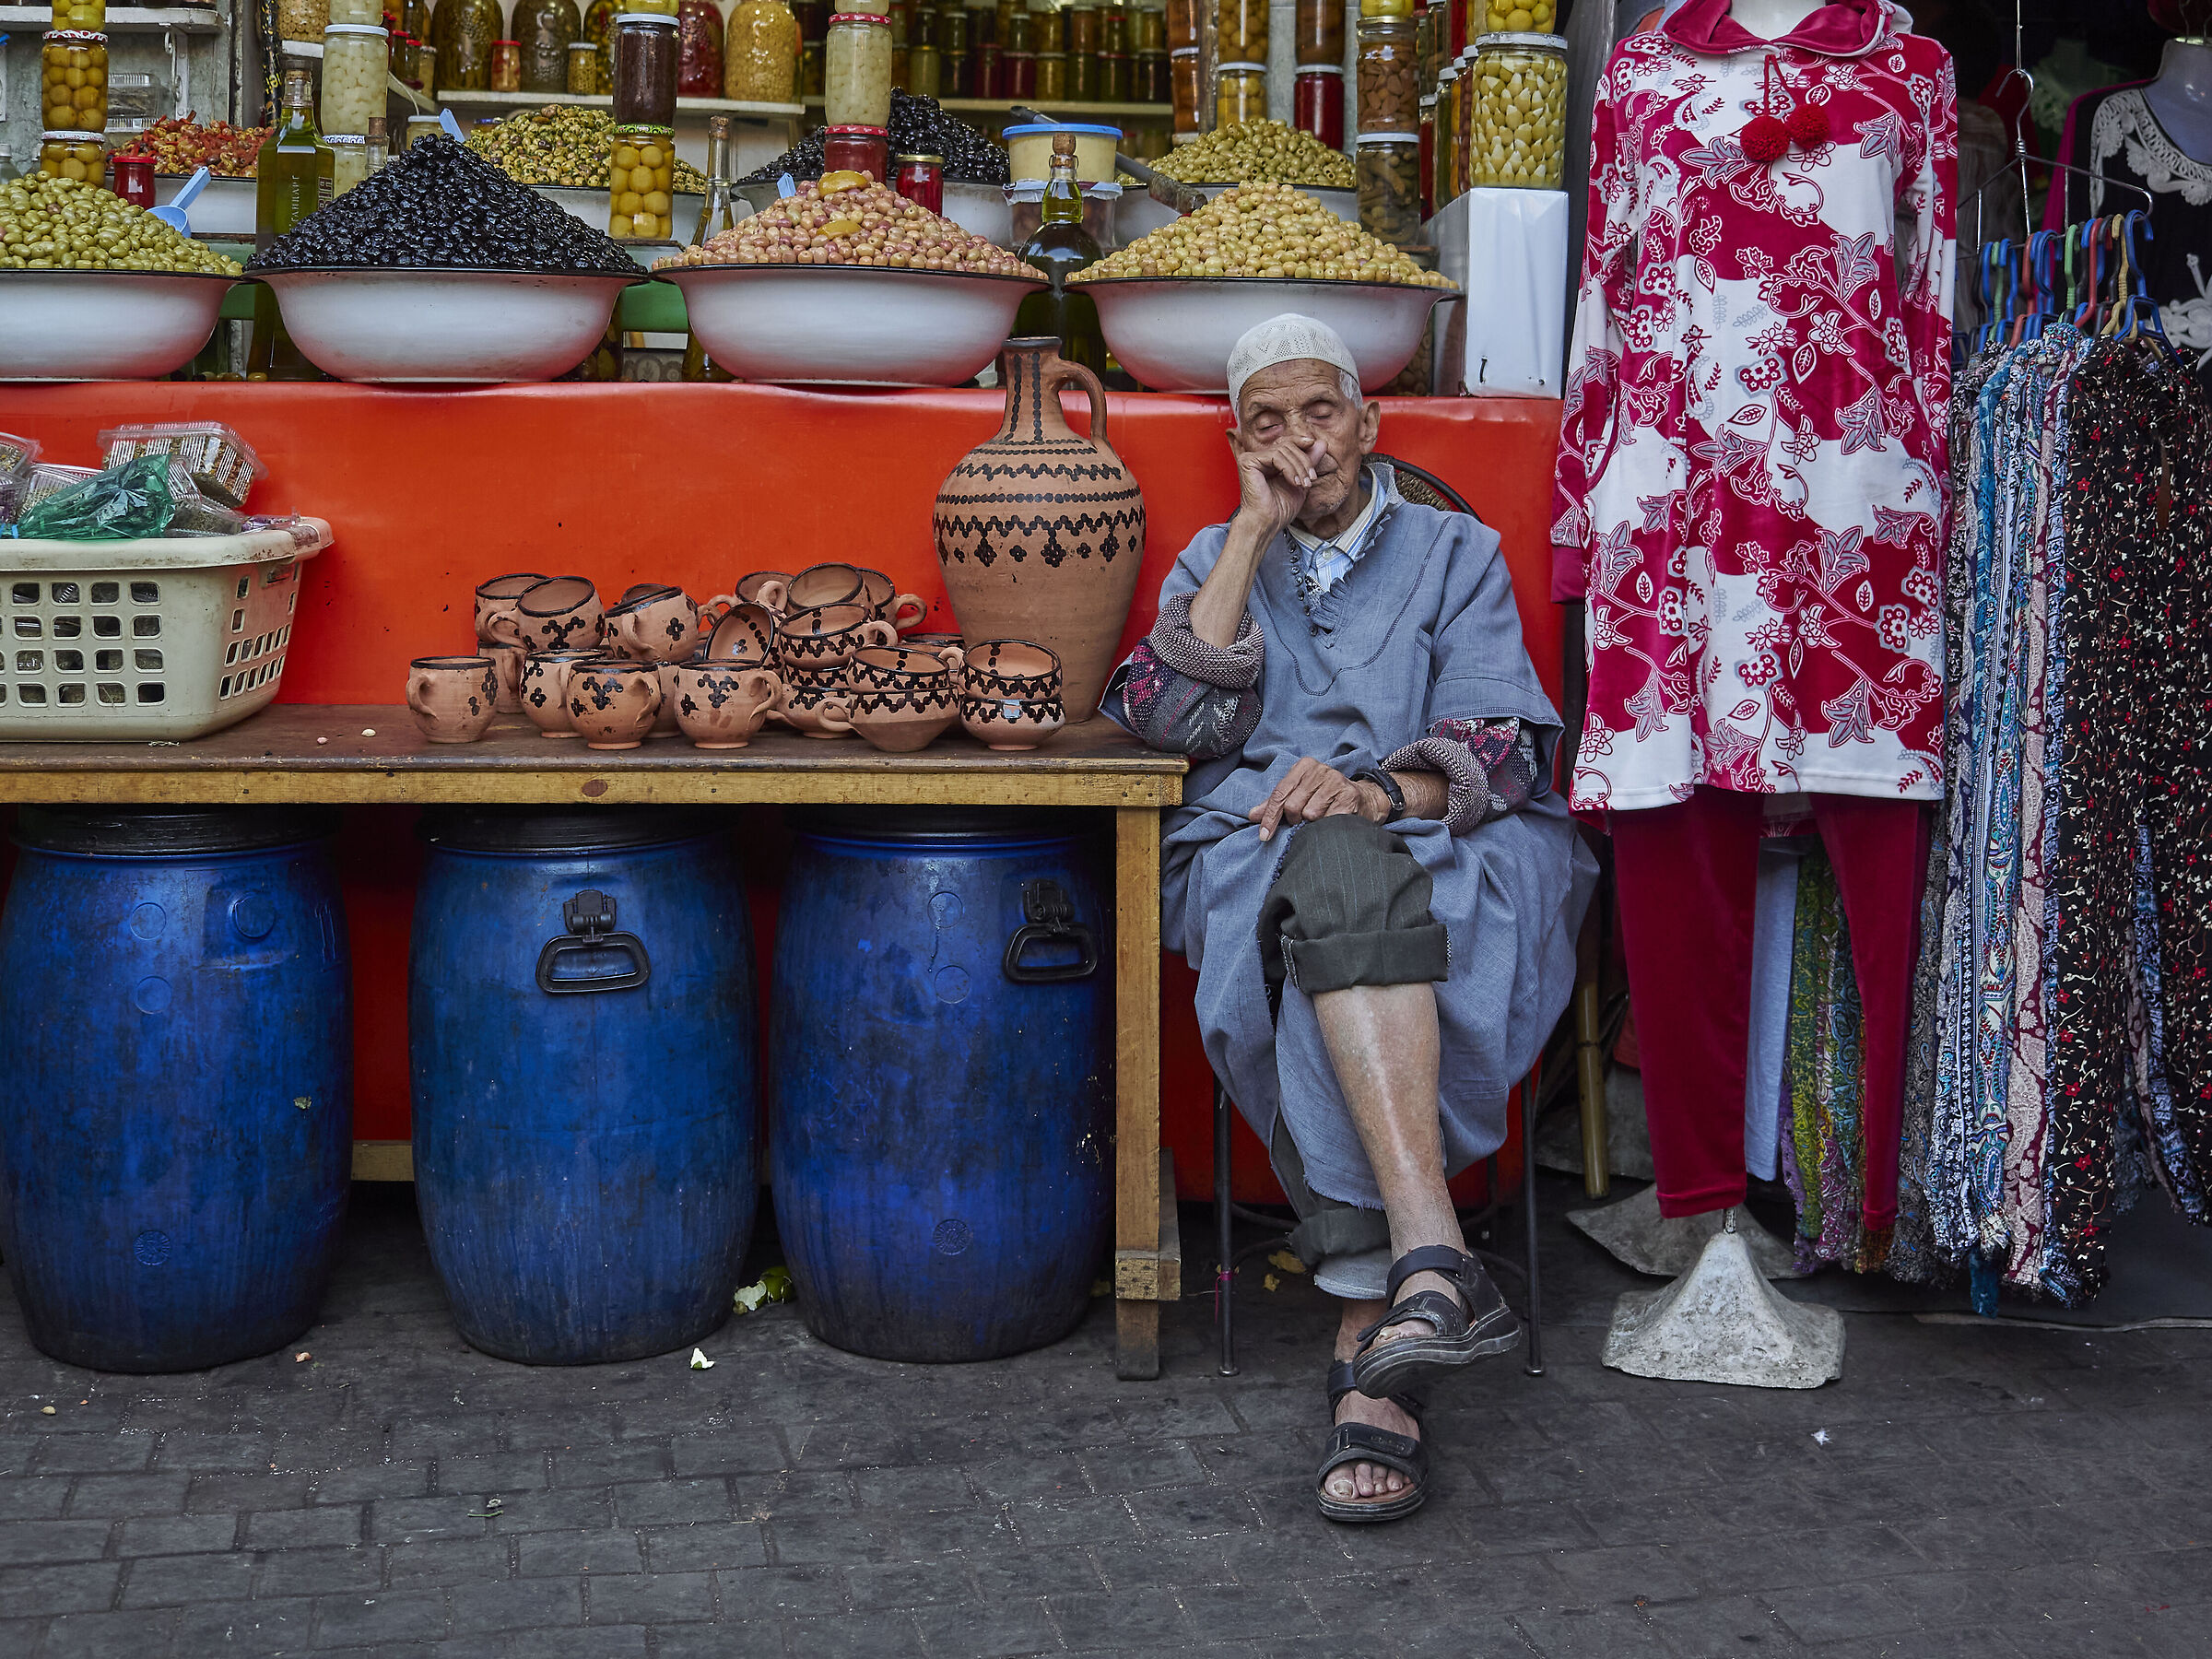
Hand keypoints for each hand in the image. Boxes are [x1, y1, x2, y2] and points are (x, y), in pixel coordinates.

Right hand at [1233, 434, 1329, 543]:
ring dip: (1299, 467)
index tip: (1313, 444)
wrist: (1267, 524)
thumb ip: (1310, 462)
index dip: (1300, 442)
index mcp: (1267, 462)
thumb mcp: (1301, 481)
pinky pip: (1276, 456)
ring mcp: (1251, 459)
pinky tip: (1294, 482)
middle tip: (1310, 479)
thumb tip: (1322, 442)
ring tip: (1303, 484)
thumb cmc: (1279, 509)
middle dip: (1304, 461)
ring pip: (1283, 450)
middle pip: (1287, 445)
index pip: (1286, 443)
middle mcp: (1257, 458)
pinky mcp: (1248, 462)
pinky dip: (1289, 469)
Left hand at [1249, 759, 1393, 840]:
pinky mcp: (1349, 796)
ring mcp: (1336, 781)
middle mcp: (1320, 770)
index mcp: (1304, 766)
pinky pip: (1327, 820)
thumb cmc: (1325, 798)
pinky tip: (1331, 821)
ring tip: (1319, 819)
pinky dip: (1326, 826)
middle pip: (1292, 805)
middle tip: (1301, 823)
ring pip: (1309, 814)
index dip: (1270, 816)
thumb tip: (1252, 815)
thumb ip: (1276, 803)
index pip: (1279, 793)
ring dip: (1311, 824)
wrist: (1362, 799)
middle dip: (1293, 820)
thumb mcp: (1299, 794)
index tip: (1264, 835)